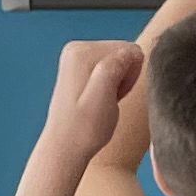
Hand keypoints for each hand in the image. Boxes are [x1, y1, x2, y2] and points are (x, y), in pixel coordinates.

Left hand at [39, 38, 142, 168]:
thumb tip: (130, 51)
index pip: (130, 50)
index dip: (131, 75)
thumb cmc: (84, 129)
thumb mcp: (103, 99)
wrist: (65, 147)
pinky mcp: (79, 66)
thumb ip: (114, 68)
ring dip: (119, 82)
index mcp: (81, 52)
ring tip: (104, 101)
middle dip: (124, 77)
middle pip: (124, 52)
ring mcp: (76, 57)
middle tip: (110, 100)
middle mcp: (76, 48)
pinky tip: (100, 99)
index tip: (115, 94)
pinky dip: (111, 84)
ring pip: (119, 61)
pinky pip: (110, 67)